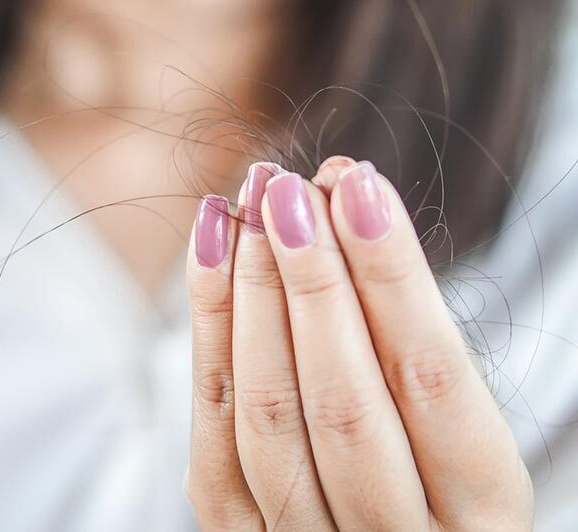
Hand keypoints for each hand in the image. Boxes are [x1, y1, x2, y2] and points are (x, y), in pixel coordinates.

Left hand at [185, 157, 531, 530]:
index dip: (392, 275)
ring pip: (268, 414)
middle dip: (311, 279)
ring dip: (252, 293)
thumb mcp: (452, 425)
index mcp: (476, 514)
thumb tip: (345, 199)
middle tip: (288, 190)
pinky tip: (211, 251)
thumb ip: (404, 335)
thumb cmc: (426, 471)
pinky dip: (210, 330)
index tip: (358, 187)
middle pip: (342, 400)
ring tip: (249, 207)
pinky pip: (214, 430)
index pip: (431, 379)